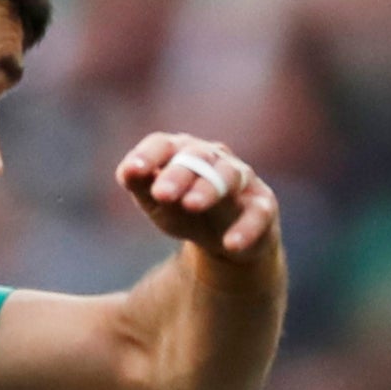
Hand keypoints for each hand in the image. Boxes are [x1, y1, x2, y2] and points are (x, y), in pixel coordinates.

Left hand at [116, 132, 279, 261]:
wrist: (225, 239)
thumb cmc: (184, 212)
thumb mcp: (155, 203)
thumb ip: (138, 185)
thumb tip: (127, 172)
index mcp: (182, 151)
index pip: (164, 145)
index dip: (148, 156)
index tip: (132, 172)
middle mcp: (214, 158)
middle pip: (197, 157)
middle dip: (178, 174)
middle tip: (161, 194)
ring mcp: (241, 179)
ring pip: (228, 177)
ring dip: (209, 190)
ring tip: (191, 206)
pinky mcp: (263, 206)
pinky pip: (258, 213)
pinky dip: (245, 228)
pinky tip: (230, 244)